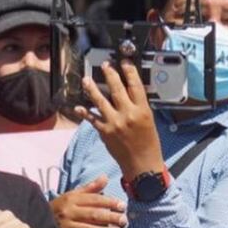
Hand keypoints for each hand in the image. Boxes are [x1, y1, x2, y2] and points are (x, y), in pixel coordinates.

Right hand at [52, 176, 127, 227]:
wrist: (38, 219)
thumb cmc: (61, 207)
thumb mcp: (72, 195)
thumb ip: (90, 188)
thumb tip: (105, 178)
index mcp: (72, 200)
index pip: (94, 200)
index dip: (109, 202)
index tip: (122, 206)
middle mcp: (69, 213)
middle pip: (93, 215)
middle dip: (110, 217)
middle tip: (123, 220)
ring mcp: (66, 227)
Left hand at [75, 62, 163, 180]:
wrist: (142, 164)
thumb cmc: (148, 144)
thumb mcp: (149, 120)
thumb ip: (138, 106)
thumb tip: (127, 93)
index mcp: (142, 110)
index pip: (135, 85)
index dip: (129, 71)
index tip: (124, 63)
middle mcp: (128, 114)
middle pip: (117, 89)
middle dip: (110, 74)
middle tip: (105, 65)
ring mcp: (114, 123)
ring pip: (100, 101)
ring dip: (92, 89)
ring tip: (87, 80)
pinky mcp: (104, 132)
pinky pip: (92, 119)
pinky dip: (84, 113)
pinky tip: (79, 107)